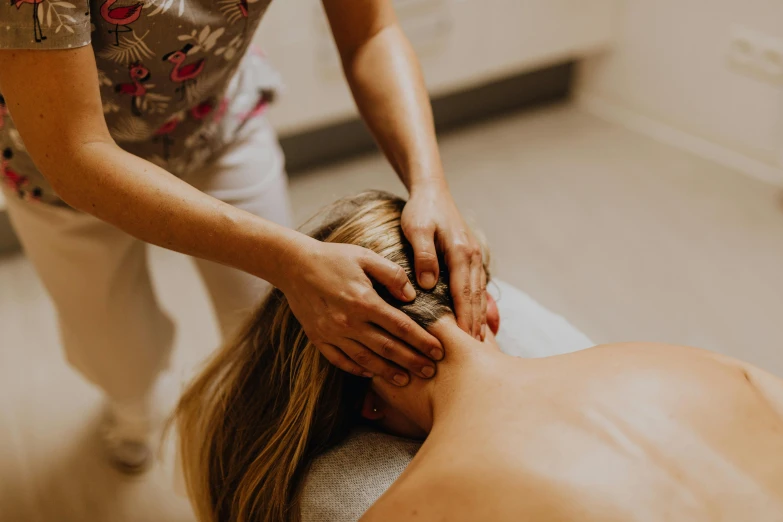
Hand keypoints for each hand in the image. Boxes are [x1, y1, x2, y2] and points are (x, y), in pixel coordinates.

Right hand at [279, 237, 442, 384]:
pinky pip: (340, 360)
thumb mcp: (365, 257)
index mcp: (363, 301)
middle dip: (411, 361)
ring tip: (406, 380)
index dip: (421, 340)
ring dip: (388, 372)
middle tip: (431, 372)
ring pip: (366, 359)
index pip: (400, 326)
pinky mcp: (318, 338)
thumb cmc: (333, 258)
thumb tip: (412, 296)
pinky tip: (371, 373)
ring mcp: (332, 333)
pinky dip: (356, 369)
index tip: (439, 350)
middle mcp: (348, 321)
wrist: (294, 265)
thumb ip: (392, 274)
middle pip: (387, 348)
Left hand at [401, 183, 486, 339]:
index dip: (464, 319)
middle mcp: (471, 257)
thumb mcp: (417, 229)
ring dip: (479, 319)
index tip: (464, 342)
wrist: (432, 191)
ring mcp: (473, 258)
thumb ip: (423, 255)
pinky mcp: (469, 259)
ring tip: (477, 344)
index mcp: (460, 252)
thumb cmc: (421, 210)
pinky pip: (476, 288)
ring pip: (478, 295)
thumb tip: (428, 285)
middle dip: (476, 326)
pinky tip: (478, 322)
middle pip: (475, 298)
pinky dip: (479, 306)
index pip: (464, 293)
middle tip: (474, 353)